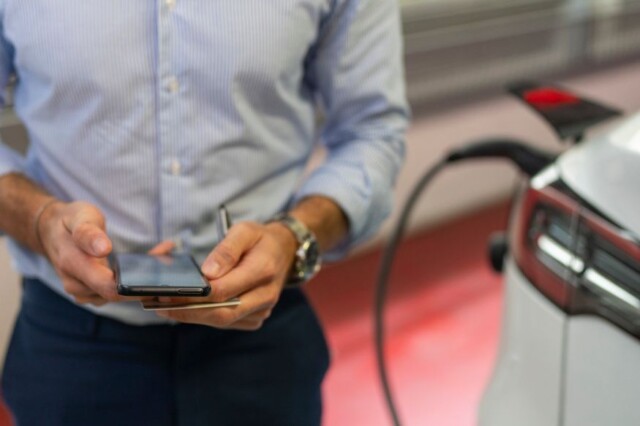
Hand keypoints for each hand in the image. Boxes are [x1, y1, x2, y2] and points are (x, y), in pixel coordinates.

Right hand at [38, 201, 161, 305]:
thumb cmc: (69, 222)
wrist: (51, 232)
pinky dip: (132, 283)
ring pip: (120, 296)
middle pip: (119, 294)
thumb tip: (103, 249)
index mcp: (73, 265)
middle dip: (144, 279)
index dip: (135, 284)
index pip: (109, 287)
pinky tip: (145, 266)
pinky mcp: (92, 294)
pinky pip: (116, 294)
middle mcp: (77, 286)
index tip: (158, 269)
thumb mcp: (79, 217)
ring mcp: (84, 293)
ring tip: (160, 256)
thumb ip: (89, 233)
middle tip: (167, 256)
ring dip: (141, 281)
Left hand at [156, 221, 297, 330]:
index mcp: (263, 270)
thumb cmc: (261, 239)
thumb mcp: (245, 231)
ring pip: (222, 321)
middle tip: (159, 305)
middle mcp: (265, 295)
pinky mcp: (255, 317)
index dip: (194, 295)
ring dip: (194, 316)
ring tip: (166, 307)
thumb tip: (207, 273)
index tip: (169, 292)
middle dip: (188, 312)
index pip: (224, 290)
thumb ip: (226, 250)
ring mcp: (262, 310)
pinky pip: (227, 322)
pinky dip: (205, 317)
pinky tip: (187, 309)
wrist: (285, 251)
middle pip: (222, 313)